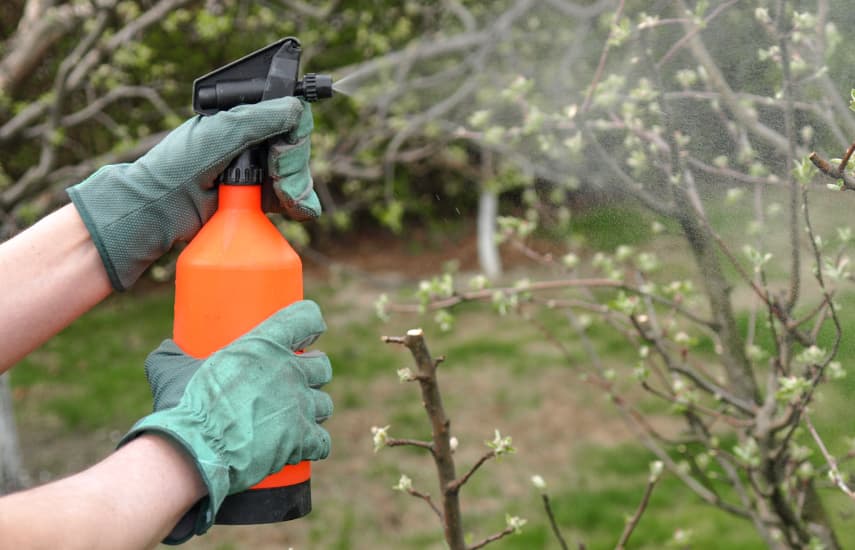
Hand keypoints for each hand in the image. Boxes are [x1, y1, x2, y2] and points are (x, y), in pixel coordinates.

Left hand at [67, 97, 319, 290]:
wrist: (158, 211)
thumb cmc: (177, 167)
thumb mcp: (219, 135)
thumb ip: (257, 119)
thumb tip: (294, 108)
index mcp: (243, 119)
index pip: (288, 117)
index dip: (294, 135)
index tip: (281, 154)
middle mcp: (253, 142)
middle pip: (296, 147)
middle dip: (294, 165)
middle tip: (278, 179)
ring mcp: (257, 171)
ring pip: (298, 173)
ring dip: (299, 187)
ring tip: (286, 200)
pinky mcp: (259, 199)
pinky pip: (293, 199)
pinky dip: (301, 204)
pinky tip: (297, 209)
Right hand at [120, 300, 332, 542]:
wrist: (192, 450)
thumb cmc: (183, 406)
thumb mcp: (172, 368)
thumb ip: (172, 355)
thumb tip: (167, 348)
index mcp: (264, 345)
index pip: (306, 317)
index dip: (310, 322)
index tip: (306, 334)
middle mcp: (289, 371)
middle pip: (322, 365)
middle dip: (313, 372)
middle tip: (294, 382)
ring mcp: (299, 406)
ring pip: (325, 403)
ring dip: (313, 410)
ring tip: (294, 417)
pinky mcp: (301, 439)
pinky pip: (323, 441)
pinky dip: (314, 445)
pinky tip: (303, 447)